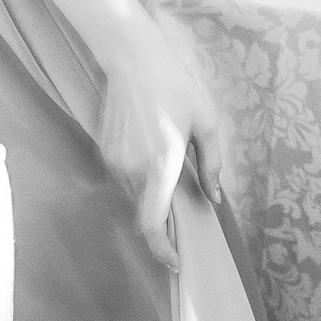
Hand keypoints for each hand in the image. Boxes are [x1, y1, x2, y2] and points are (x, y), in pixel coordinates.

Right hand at [96, 28, 227, 270]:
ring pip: (134, 194)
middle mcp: (134, 167)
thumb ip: (211, 165)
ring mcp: (115, 160)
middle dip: (163, 215)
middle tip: (180, 198)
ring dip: (150, 191)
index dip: (161, 249)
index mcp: (162, 163)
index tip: (173, 261)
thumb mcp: (206, 123)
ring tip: (164, 156)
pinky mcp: (105, 151)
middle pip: (145, 211)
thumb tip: (214, 198)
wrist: (133, 59)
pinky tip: (149, 145)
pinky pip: (124, 177)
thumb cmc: (176, 87)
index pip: (152, 223)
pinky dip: (139, 175)